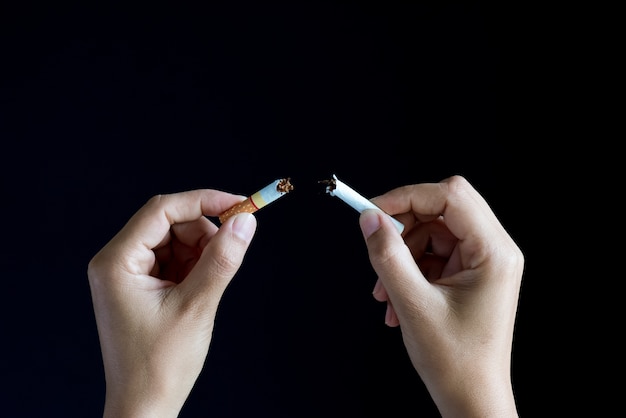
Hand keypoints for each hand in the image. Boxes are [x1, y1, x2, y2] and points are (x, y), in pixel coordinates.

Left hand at [87, 190, 256, 417]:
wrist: (145, 406)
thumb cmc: (160, 365)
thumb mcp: (197, 307)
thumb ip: (222, 259)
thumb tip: (245, 223)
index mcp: (117, 262)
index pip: (162, 210)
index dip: (203, 202)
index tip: (239, 205)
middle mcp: (117, 262)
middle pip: (169, 223)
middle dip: (204, 234)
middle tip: (230, 253)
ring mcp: (128, 274)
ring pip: (175, 240)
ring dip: (201, 253)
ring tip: (208, 287)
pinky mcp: (141, 286)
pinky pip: (174, 260)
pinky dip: (195, 267)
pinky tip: (200, 290)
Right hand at [359, 175, 522, 416]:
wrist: (472, 400)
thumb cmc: (455, 362)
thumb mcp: (413, 304)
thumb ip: (388, 255)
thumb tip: (369, 218)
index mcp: (494, 252)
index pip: (450, 196)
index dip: (407, 196)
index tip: (372, 211)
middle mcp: (495, 251)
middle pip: (443, 208)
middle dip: (404, 227)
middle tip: (378, 245)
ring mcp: (484, 262)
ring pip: (434, 232)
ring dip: (402, 255)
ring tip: (384, 292)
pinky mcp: (471, 274)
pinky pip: (434, 254)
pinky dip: (410, 270)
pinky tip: (395, 300)